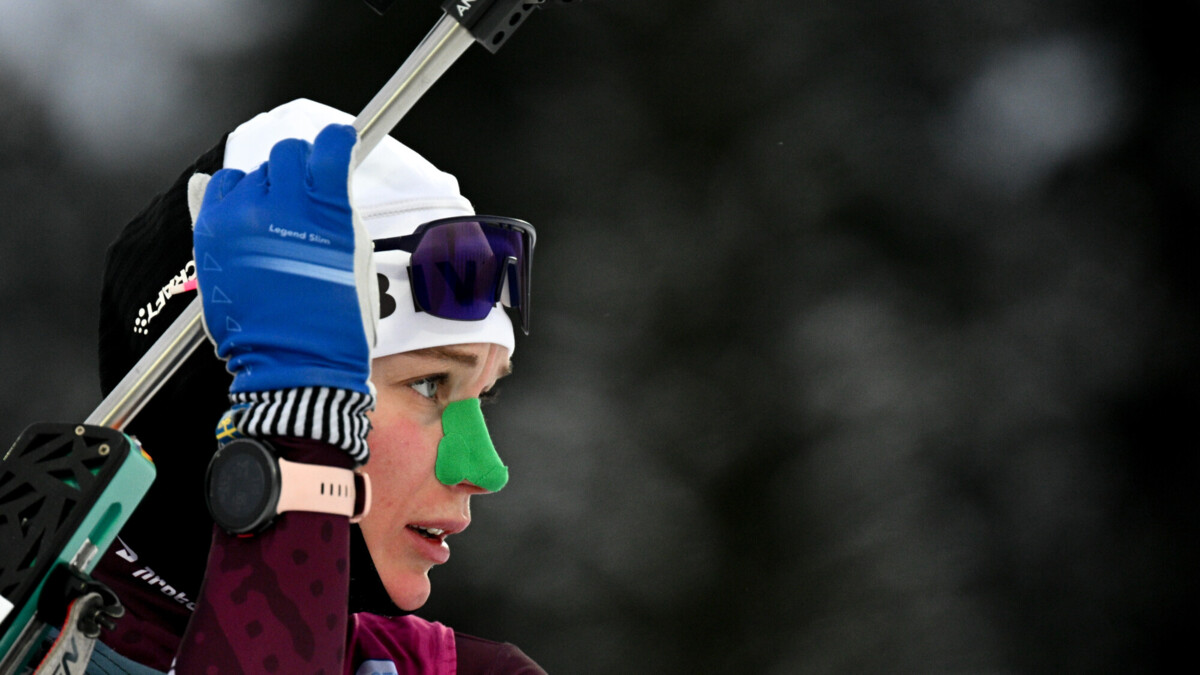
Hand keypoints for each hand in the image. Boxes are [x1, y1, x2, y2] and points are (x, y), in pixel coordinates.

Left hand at [192, 124, 377, 395]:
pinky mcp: (211, 233)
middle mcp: (281, 207)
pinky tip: (249, 220)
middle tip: (306, 193)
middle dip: (300, 167)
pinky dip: (235, 197)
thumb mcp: (355, 255)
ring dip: (267, 187)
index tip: (340, 145)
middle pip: (288, 153)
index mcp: (326, 212)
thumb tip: (326, 179)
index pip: (331, 146)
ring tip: (276, 221)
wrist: (294, 360)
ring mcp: (240, 218)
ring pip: (253, 172)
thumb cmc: (333, 320)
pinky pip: (220, 189)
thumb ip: (338, 209)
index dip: (338, 142)